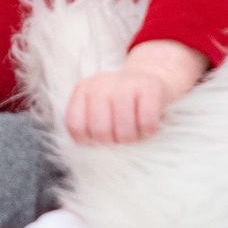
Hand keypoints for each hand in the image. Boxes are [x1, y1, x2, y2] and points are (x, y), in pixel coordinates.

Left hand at [65, 41, 206, 143]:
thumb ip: (89, 125)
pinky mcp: (150, 86)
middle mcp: (101, 83)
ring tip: (135, 131)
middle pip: (100, 131)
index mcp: (84, 89)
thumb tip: (93, 151)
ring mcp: (126, 83)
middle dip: (113, 142)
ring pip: (124, 131)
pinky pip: (147, 123)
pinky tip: (148, 125)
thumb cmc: (122, 102)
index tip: (100, 140)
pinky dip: (149, 131)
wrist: (152, 76)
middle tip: (121, 137)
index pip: (75, 125)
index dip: (88, 141)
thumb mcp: (98, 108)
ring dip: (133, 139)